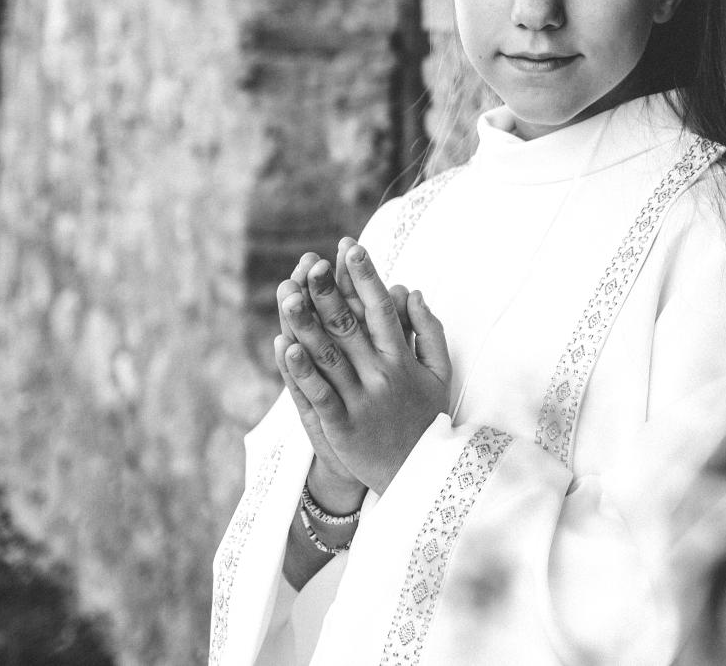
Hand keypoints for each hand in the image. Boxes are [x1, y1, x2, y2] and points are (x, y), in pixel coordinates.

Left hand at [281, 244, 451, 493]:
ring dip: (306, 324)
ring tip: (288, 295)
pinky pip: (319, 395)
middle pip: (349, 327)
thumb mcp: (440, 373)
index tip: (351, 247)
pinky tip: (284, 346)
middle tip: (311, 263)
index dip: (365, 277)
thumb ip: (429, 330)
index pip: (382, 309)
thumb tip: (412, 291)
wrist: (419, 478)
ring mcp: (361, 401)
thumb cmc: (427, 420)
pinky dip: (301, 371)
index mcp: (403, 359)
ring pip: (329, 356)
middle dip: (329, 292)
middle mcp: (382, 375)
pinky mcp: (342, 428)